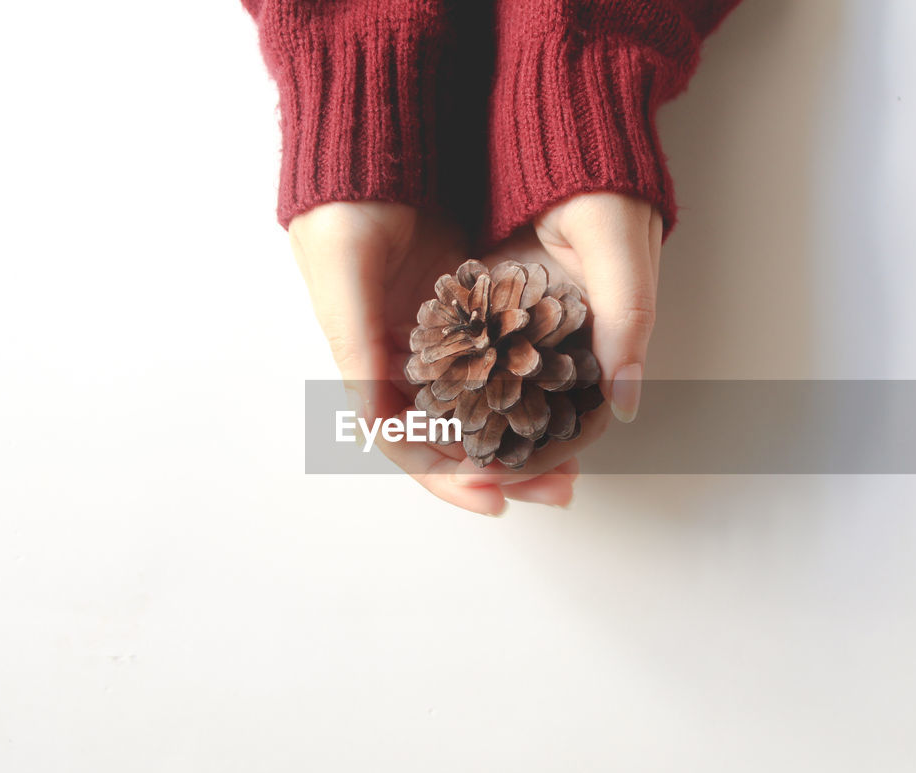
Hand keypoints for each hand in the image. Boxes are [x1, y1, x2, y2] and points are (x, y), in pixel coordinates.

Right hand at [288, 201, 578, 513]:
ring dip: (525, 438)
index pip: (405, 438)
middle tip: (558, 492)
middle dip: (503, 469)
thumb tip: (376, 425)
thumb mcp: (342, 267)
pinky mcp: (476, 307)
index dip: (446, 474)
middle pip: (454, 434)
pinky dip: (535, 388)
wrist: (378, 132)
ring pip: (487, 405)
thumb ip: (355, 343)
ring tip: (574, 465)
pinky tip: (571, 406)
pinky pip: (509, 361)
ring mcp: (444, 334)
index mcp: (367, 356)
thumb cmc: (345, 200)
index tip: (495, 498)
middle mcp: (406, 355)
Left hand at [450, 192, 660, 487]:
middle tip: (481, 489)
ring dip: (476, 439)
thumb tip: (625, 405)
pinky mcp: (482, 308)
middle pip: (532, 422)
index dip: (551, 455)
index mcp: (602, 337)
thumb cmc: (599, 183)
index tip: (521, 478)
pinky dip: (448, 391)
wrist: (555, 131)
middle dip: (509, 463)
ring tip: (452, 464)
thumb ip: (628, 317)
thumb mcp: (618, 242)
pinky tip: (427, 409)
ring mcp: (518, 327)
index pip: (579, 419)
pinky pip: (462, 362)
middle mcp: (558, 339)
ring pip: (494, 402)